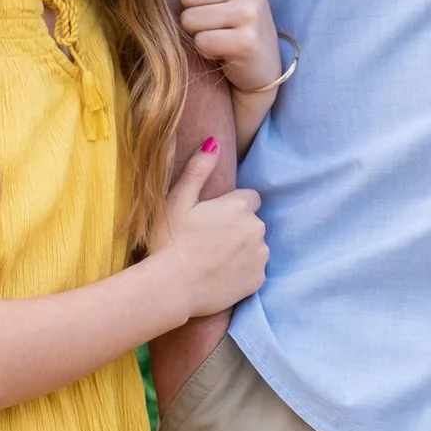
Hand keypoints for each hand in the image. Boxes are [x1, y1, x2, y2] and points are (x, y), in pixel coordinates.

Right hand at [151, 136, 267, 320]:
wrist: (170, 288)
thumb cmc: (170, 242)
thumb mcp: (177, 200)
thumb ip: (198, 169)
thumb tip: (214, 142)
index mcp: (240, 206)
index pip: (250, 198)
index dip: (231, 207)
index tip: (212, 219)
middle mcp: (257, 228)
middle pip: (252, 222)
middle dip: (237, 228)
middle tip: (208, 241)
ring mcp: (260, 255)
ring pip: (255, 246)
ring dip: (241, 249)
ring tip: (213, 260)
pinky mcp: (258, 279)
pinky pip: (254, 270)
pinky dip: (242, 272)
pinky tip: (220, 276)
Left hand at [181, 0, 282, 92]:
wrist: (262, 66)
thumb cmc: (240, 24)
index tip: (215, 5)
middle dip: (194, 14)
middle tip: (216, 25)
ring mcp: (252, 13)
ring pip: (190, 18)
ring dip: (198, 34)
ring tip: (219, 37)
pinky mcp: (247, 42)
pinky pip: (202, 41)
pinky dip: (206, 51)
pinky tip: (222, 52)